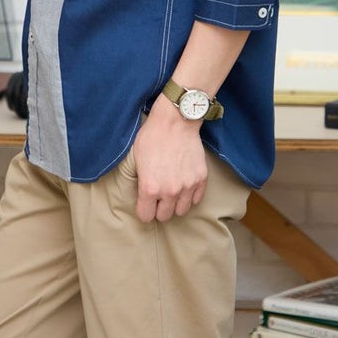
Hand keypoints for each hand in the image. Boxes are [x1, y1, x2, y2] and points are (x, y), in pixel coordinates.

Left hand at [131, 93, 207, 222]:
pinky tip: (184, 183)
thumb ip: (141, 182)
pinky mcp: (201, 179)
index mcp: (150, 188)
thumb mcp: (136, 159)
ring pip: (181, 211)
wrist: (175, 120)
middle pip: (164, 216)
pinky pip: (196, 199)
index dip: (144, 209)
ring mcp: (187, 186)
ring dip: (176, 203)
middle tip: (159, 195)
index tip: (145, 203)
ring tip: (173, 190)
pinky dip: (190, 195)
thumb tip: (143, 195)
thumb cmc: (152, 136)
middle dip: (160, 207)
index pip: (146, 216)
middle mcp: (170, 191)